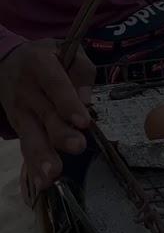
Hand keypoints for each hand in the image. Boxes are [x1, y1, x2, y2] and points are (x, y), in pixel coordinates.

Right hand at [0, 39, 93, 192]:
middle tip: (78, 146)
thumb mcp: (68, 50)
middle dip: (61, 133)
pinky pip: (26, 145)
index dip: (69, 103)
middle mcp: (27, 89)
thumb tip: (87, 99)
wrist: (6, 61)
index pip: (56, 85)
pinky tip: (42, 183)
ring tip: (53, 174)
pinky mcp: (18, 125)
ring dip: (42, 156)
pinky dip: (33, 165)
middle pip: (45, 114)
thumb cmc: (48, 55)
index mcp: (40, 64)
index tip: (84, 121)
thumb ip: (81, 70)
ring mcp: (19, 110)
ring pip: (31, 135)